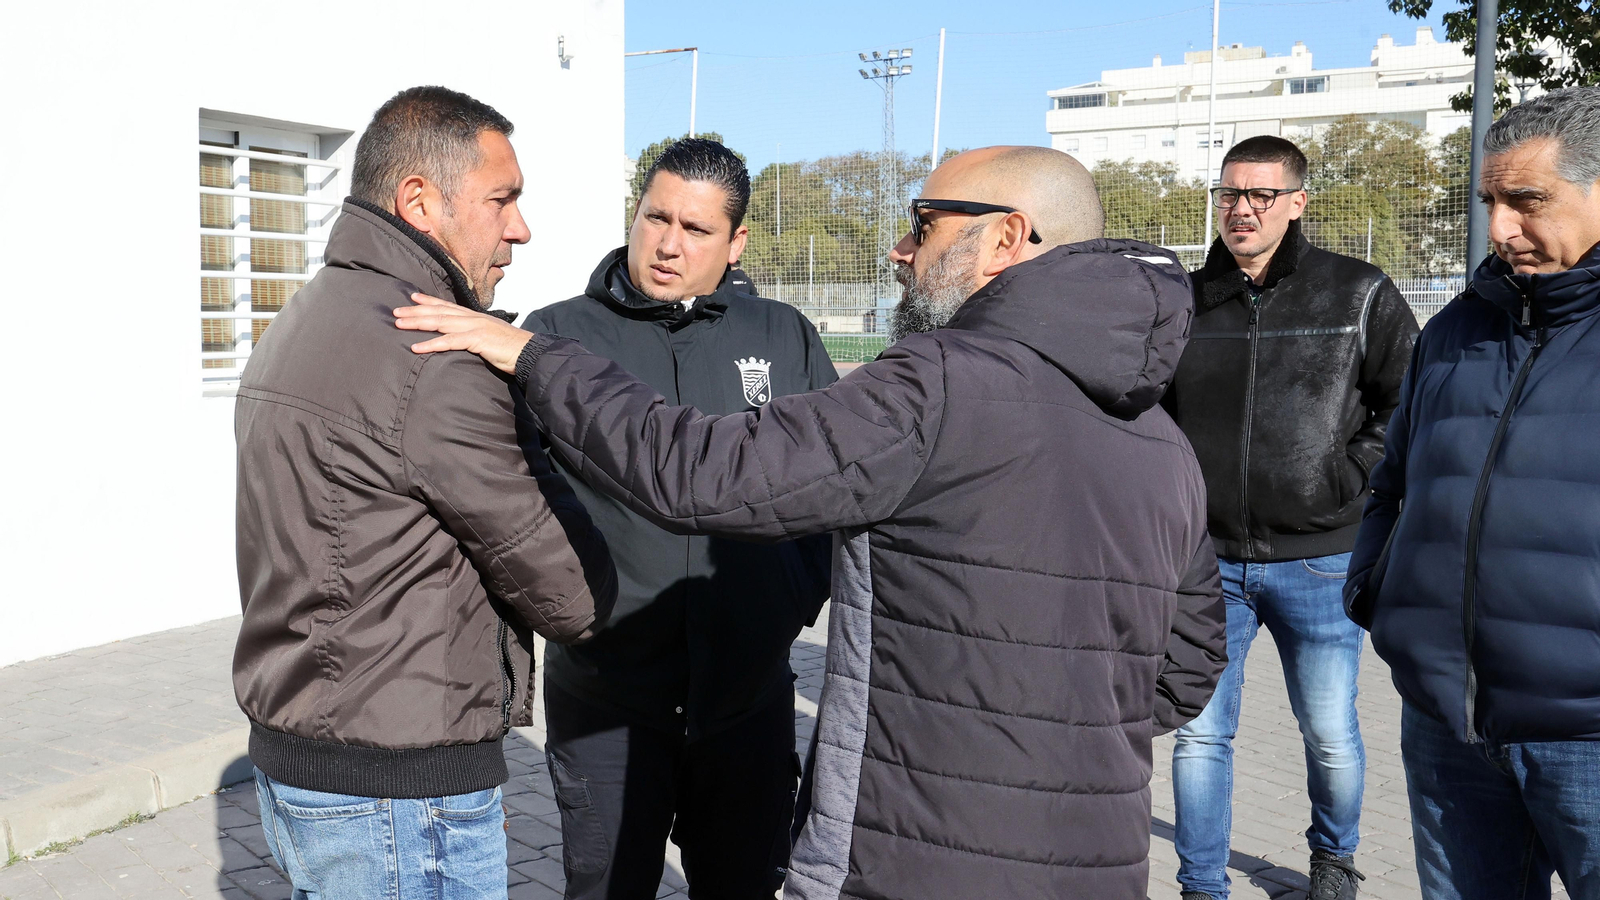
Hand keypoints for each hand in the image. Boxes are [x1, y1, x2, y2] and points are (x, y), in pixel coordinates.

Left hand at [394, 293, 532, 374]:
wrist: (530, 353)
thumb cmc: (512, 349)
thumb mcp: (491, 337)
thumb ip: (476, 336)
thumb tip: (465, 340)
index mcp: (476, 317)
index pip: (448, 306)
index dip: (429, 301)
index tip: (412, 297)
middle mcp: (473, 318)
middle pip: (439, 312)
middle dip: (415, 311)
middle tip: (395, 312)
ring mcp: (475, 327)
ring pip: (440, 322)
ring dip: (418, 323)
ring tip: (399, 325)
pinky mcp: (477, 340)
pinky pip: (450, 342)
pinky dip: (432, 344)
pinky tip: (417, 347)